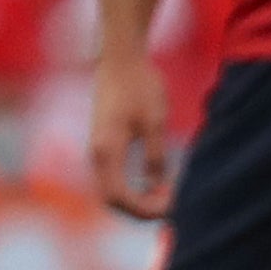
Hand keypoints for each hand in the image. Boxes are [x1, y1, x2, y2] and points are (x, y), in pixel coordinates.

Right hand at [89, 55, 172, 219]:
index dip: (144, 209)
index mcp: (105, 151)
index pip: (117, 197)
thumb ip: (155, 156)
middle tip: (174, 204)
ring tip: (170, 194)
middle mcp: (96, 155)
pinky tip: (158, 183)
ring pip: (112, 190)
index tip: (172, 206)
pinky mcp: (104, 145)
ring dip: (139, 199)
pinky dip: (134, 188)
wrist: (121, 59)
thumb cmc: (140, 86)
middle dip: (142, 208)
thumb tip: (156, 185)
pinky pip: (114, 178)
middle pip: (112, 199)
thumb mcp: (154, 122)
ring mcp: (98, 150)